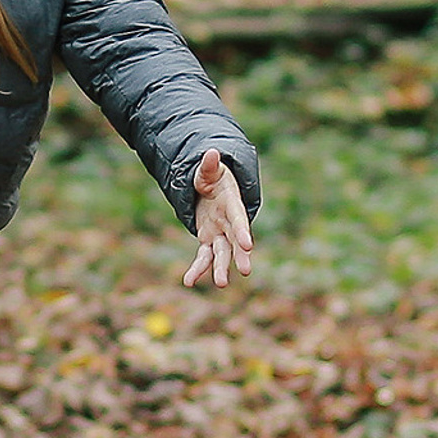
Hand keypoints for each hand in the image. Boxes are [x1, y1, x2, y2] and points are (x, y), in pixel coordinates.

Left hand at [182, 148, 253, 289]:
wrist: (211, 188)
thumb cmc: (213, 177)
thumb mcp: (209, 170)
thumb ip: (209, 166)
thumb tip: (211, 153)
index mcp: (232, 205)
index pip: (239, 220)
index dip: (243, 231)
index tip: (248, 245)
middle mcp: (229, 223)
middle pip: (236, 241)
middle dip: (240, 256)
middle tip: (246, 270)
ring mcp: (219, 234)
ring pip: (222, 254)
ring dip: (221, 269)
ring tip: (221, 284)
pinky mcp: (208, 241)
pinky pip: (204, 257)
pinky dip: (197, 269)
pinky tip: (189, 282)